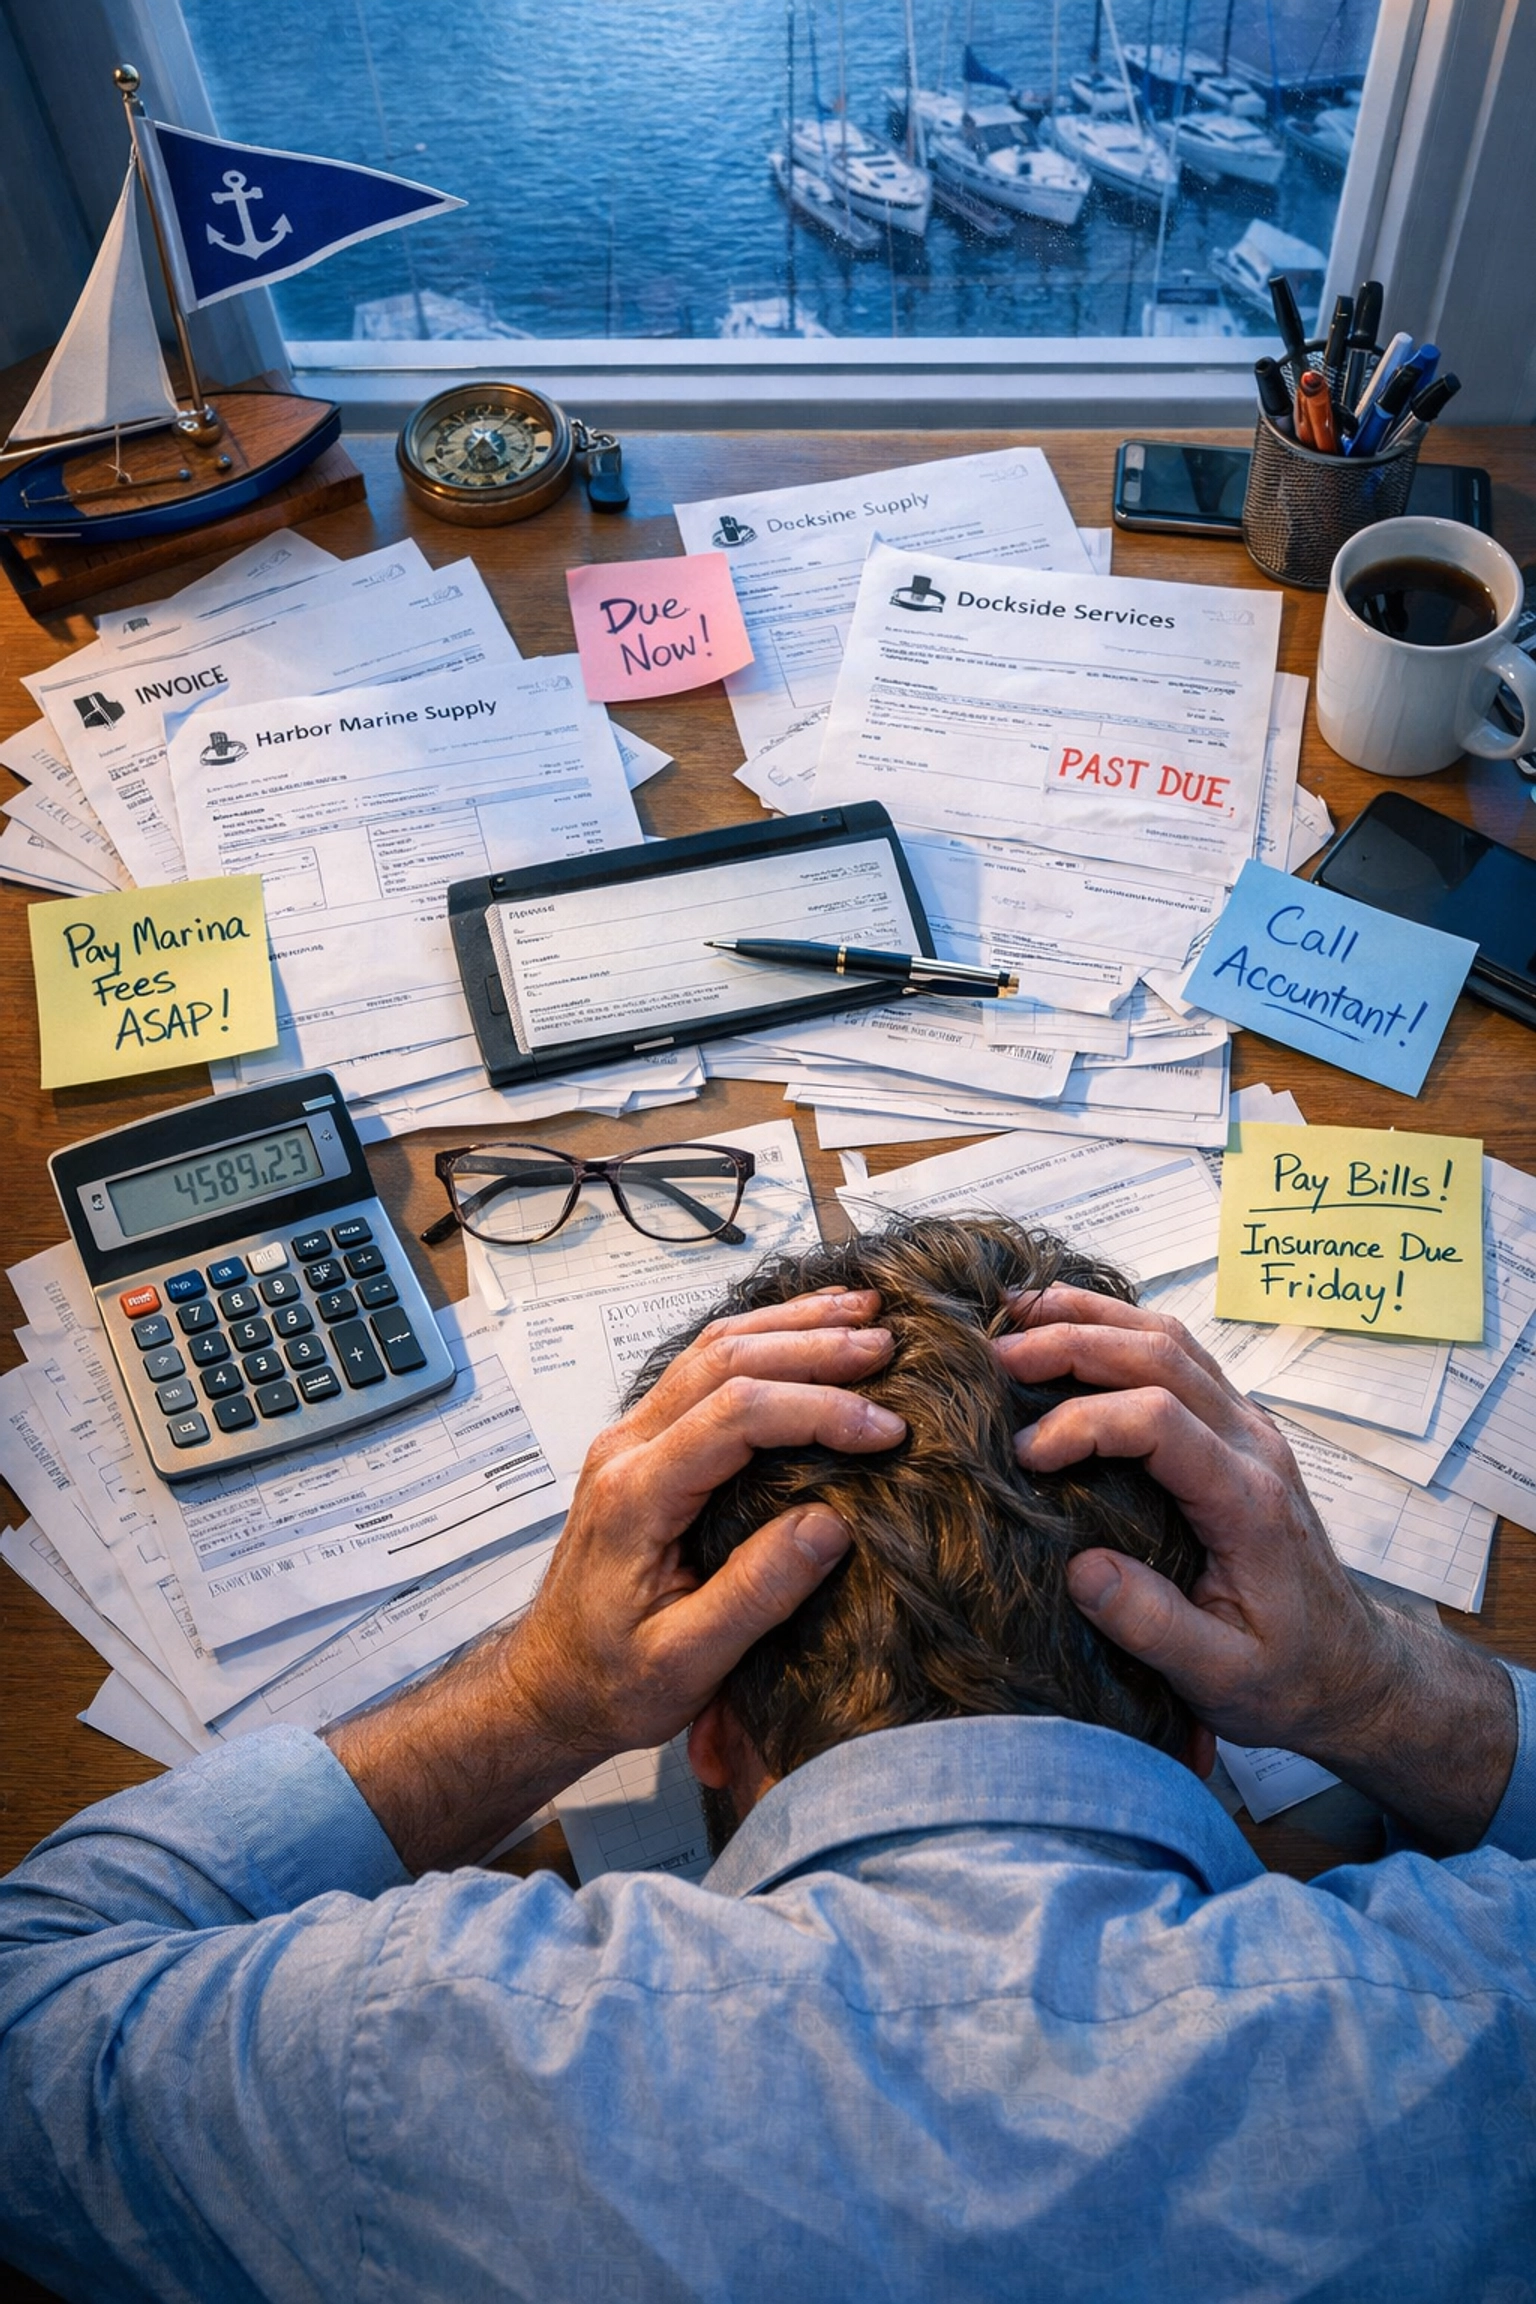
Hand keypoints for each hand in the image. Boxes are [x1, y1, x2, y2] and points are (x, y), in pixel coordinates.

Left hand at [510, 1288, 902, 1759]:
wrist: (547, 1685)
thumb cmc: (609, 1681)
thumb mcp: (685, 1663)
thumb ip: (755, 1593)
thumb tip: (830, 1525)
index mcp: (636, 1495)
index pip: (735, 1414)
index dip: (818, 1409)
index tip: (885, 1430)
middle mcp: (626, 1449)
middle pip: (724, 1360)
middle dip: (812, 1343)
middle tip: (888, 1343)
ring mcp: (630, 1439)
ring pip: (711, 1349)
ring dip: (788, 1325)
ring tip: (862, 1310)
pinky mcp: (643, 1444)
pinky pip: (703, 1367)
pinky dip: (762, 1339)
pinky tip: (804, 1331)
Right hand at [995, 1286, 1514, 1848]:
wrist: (1351, 1670)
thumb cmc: (1287, 1677)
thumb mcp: (1222, 1680)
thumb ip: (1155, 1627)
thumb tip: (1081, 1569)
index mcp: (1248, 1500)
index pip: (1158, 1421)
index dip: (1082, 1423)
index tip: (1024, 1456)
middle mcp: (1254, 1444)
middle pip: (1160, 1357)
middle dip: (1073, 1342)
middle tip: (997, 1354)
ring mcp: (1249, 1427)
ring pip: (1170, 1339)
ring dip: (1093, 1318)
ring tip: (1018, 1312)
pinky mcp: (1237, 1428)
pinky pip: (1177, 1355)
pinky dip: (1117, 1330)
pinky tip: (1070, 1328)